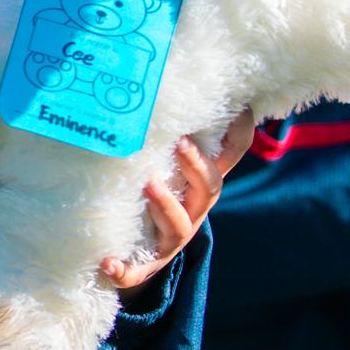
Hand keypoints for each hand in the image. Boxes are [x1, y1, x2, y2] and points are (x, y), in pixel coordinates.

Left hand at [102, 109, 255, 296]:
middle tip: (180, 144)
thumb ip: (164, 134)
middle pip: (209, 189)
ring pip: (179, 225)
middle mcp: (194, 211)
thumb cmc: (152, 195)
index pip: (229, 156)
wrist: (136, 256)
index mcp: (201, 184)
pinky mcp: (143, 267)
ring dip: (166, 206)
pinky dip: (123, 269)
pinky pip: (136, 272)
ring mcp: (171, 241)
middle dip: (196, 167)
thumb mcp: (165, 164)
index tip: (242, 108)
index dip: (240, 134)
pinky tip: (107, 262)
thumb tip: (157, 78)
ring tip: (149, 186)